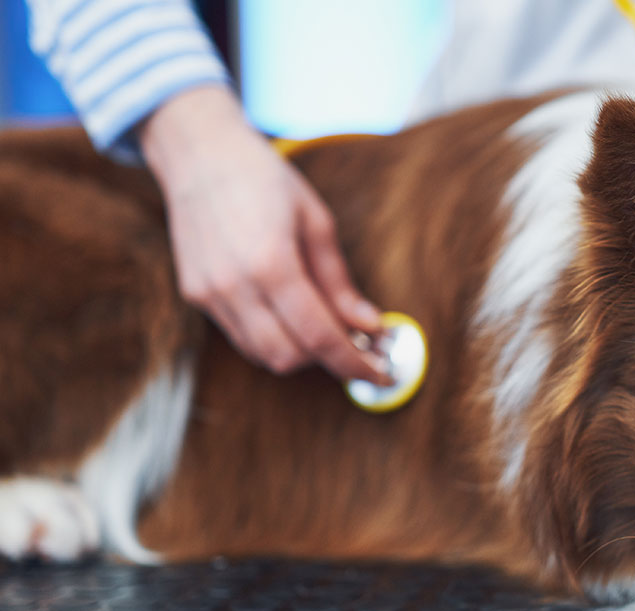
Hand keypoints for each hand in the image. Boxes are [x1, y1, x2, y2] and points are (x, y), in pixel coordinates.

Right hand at [139, 86, 389, 383]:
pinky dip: (272, 338)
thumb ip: (340, 282)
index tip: (381, 373)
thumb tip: (369, 325)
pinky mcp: (194, 295)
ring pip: (262, 354)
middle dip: (328, 360)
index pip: (319, 336)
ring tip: (328, 331)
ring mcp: (208, 293)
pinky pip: (240, 336)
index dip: (354, 363)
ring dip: (300, 353)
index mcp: (270, 263)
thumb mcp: (316, 222)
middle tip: (359, 348)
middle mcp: (233, 285)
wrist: (199, 154)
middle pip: (288, 356)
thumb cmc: (263, 179)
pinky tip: (292, 316)